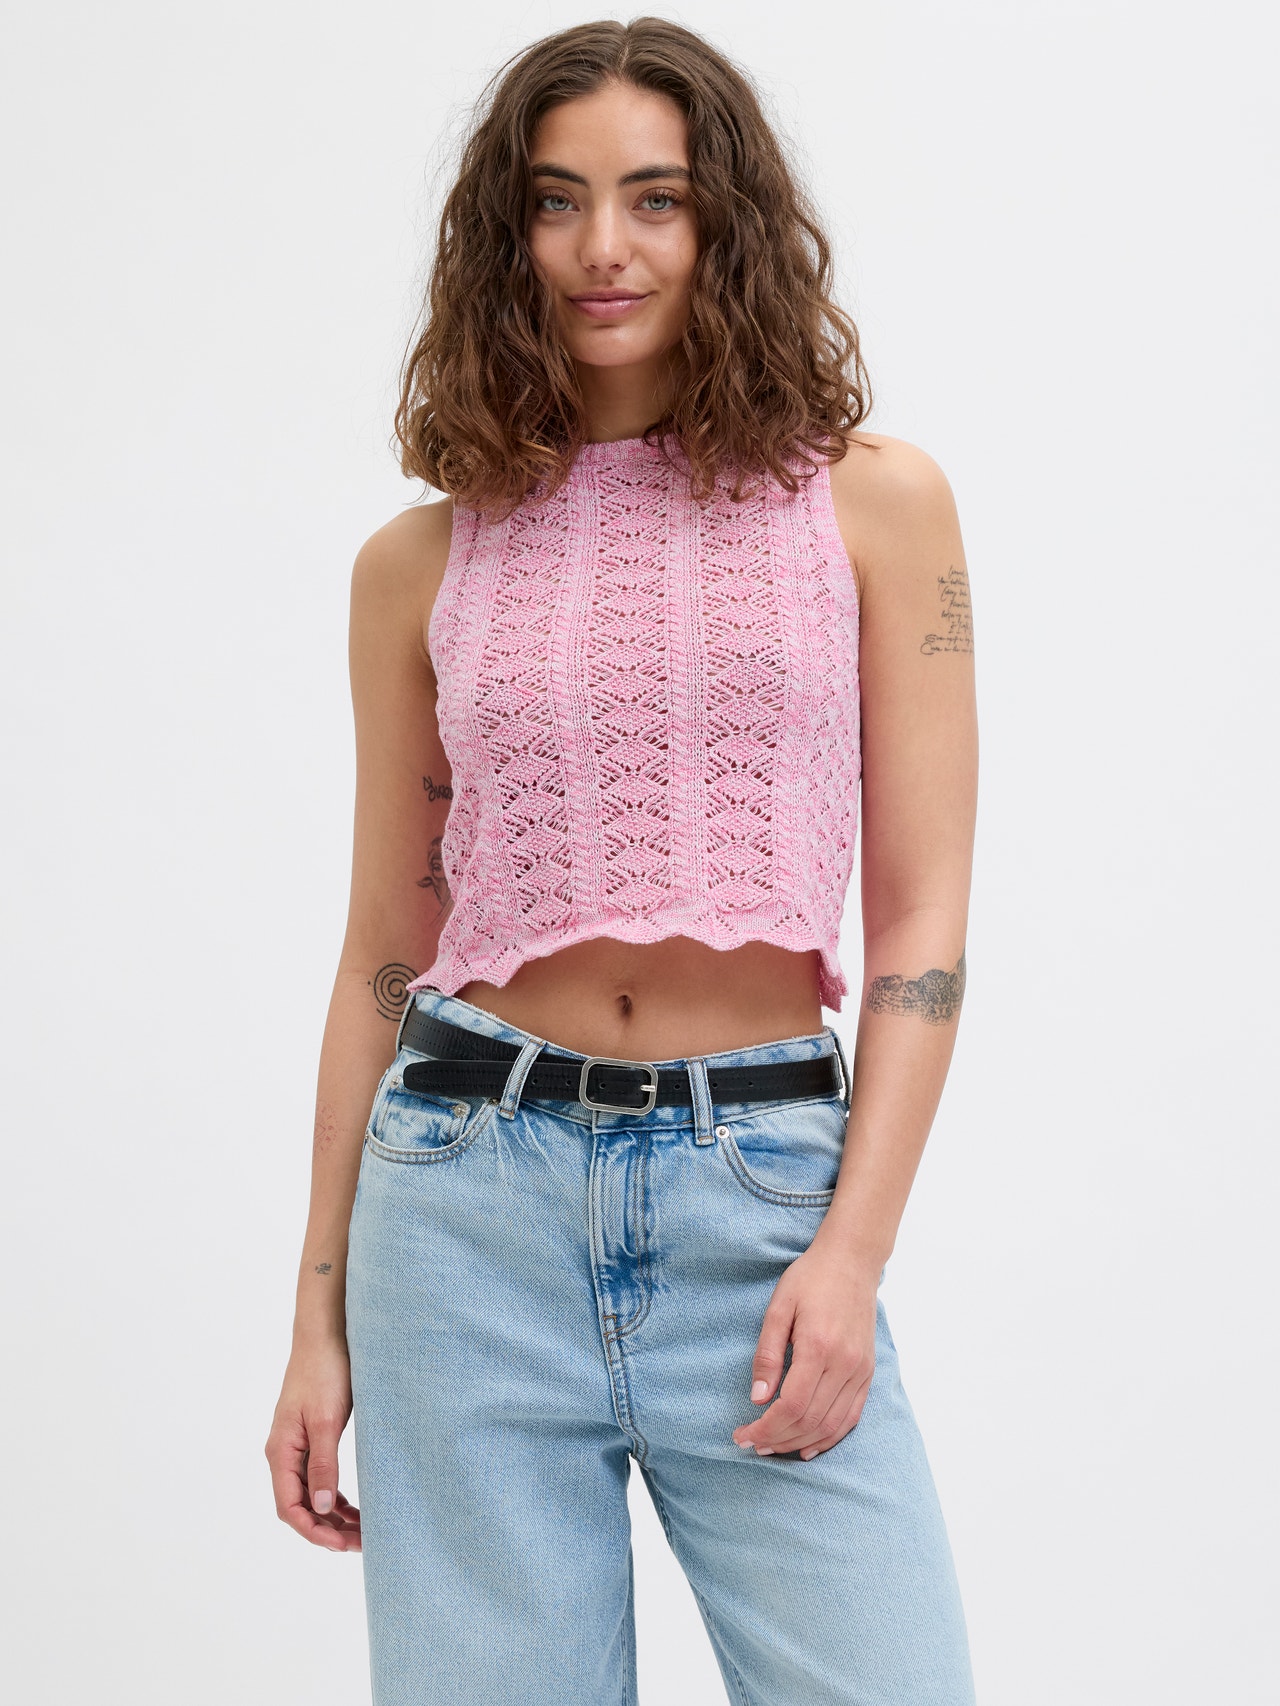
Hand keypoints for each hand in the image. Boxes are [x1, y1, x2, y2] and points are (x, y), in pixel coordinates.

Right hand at [265, 1336, 361, 1551]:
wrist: (325, 1334)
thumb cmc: (325, 1372)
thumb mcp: (327, 1421)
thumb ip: (323, 1465)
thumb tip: (323, 1507)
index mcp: (281, 1452)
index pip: (291, 1508)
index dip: (315, 1532)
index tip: (343, 1545)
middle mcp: (284, 1453)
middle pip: (300, 1507)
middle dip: (328, 1529)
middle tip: (362, 1543)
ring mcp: (296, 1446)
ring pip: (310, 1495)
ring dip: (333, 1516)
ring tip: (362, 1531)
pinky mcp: (310, 1437)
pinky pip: (318, 1477)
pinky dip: (335, 1496)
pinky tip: (354, 1506)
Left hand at [730, 1234, 879, 1460]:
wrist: (851, 1260)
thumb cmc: (810, 1279)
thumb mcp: (778, 1307)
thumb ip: (767, 1354)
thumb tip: (758, 1398)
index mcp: (818, 1346)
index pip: (791, 1405)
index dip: (765, 1428)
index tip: (742, 1434)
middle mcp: (844, 1364)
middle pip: (810, 1421)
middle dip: (778, 1440)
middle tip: (752, 1443)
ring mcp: (860, 1370)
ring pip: (831, 1426)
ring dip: (800, 1443)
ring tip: (773, 1447)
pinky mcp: (867, 1372)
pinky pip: (851, 1417)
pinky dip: (829, 1438)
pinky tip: (809, 1446)